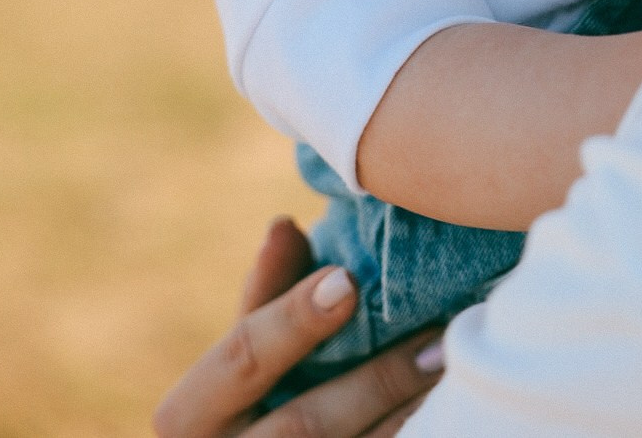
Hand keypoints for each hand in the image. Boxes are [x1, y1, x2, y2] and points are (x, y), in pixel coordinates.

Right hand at [153, 217, 443, 437]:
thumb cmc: (243, 405)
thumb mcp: (238, 357)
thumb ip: (264, 297)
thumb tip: (283, 225)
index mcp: (189, 416)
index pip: (240, 358)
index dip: (294, 319)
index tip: (349, 280)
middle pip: (302, 425)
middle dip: (374, 382)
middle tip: (436, 340)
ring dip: (403, 415)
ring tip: (452, 371)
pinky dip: (410, 436)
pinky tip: (445, 411)